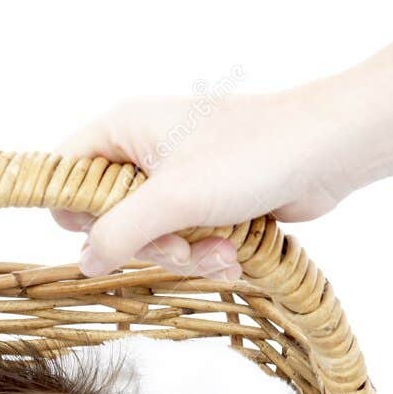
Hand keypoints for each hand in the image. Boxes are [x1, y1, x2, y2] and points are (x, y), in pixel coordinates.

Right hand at [50, 83, 356, 278]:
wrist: (327, 150)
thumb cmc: (250, 155)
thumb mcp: (172, 199)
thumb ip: (118, 233)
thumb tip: (84, 263)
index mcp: (122, 130)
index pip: (65, 176)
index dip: (79, 214)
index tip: (112, 233)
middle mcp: (143, 152)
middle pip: (109, 221)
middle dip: (148, 246)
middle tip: (180, 247)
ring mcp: (177, 178)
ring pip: (151, 239)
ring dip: (186, 256)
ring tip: (221, 250)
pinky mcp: (209, 202)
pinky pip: (187, 242)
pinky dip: (208, 254)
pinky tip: (235, 254)